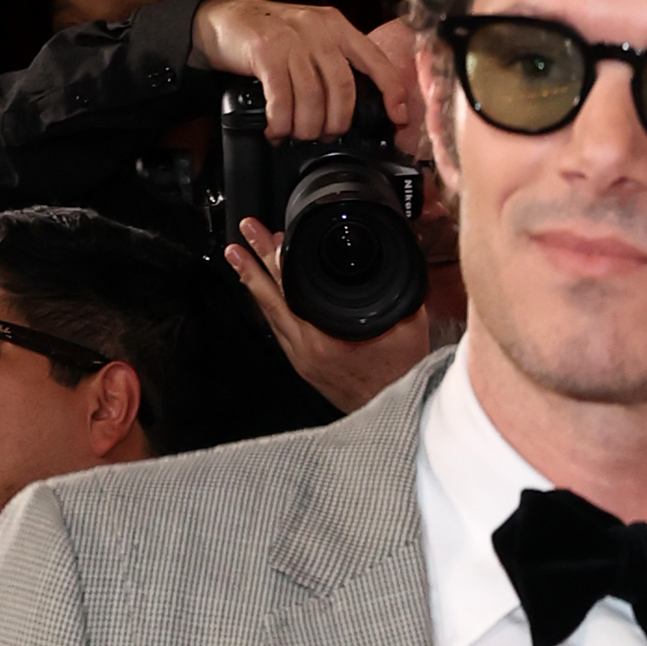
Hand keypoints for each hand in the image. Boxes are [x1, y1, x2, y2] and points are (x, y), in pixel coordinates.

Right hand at [190, 0, 421, 143]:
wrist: (223, 19)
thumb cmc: (270, 38)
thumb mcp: (310, 40)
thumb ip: (333, 64)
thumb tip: (354, 109)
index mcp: (337, 27)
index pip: (375, 60)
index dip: (392, 92)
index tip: (399, 118)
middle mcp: (318, 29)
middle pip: (343, 88)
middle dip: (336, 123)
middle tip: (324, 136)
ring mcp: (291, 38)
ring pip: (312, 98)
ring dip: (305, 128)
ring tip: (295, 134)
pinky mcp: (265, 50)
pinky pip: (282, 99)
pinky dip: (281, 123)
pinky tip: (276, 130)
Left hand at [224, 218, 438, 413]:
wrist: (397, 414)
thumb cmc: (401, 376)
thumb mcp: (408, 325)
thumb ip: (398, 288)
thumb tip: (395, 255)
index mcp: (328, 338)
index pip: (294, 289)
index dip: (280, 259)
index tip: (270, 236)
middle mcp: (308, 348)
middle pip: (273, 297)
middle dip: (256, 260)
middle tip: (245, 232)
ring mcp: (302, 358)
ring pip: (270, 313)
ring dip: (253, 280)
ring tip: (238, 255)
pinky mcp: (303, 365)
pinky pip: (277, 328)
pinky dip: (266, 304)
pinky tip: (260, 290)